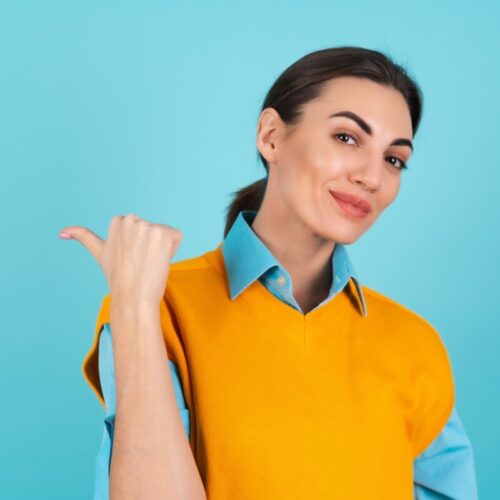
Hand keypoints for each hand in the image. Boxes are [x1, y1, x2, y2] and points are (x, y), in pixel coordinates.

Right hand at [59, 214, 182, 306]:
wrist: (133, 298)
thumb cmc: (119, 278)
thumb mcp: (101, 253)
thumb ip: (84, 237)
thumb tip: (63, 232)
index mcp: (118, 221)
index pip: (142, 228)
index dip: (140, 244)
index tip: (131, 258)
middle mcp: (131, 220)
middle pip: (155, 229)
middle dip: (151, 245)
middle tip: (140, 262)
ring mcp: (146, 226)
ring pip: (166, 233)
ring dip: (162, 248)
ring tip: (148, 263)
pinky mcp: (162, 233)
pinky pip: (177, 237)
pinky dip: (173, 250)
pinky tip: (158, 261)